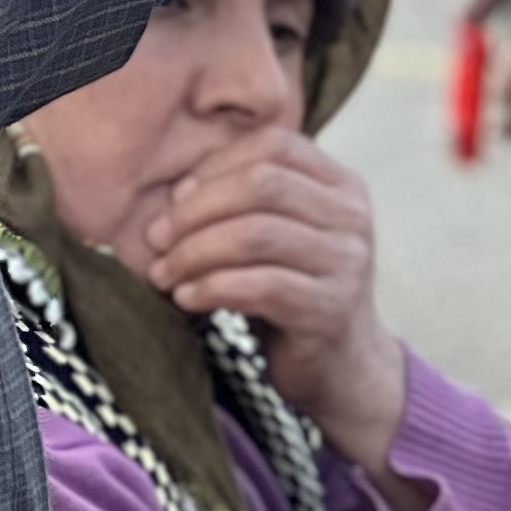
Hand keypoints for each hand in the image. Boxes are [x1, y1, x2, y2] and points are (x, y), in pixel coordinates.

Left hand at [139, 124, 419, 490]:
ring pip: (256, 234)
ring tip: (164, 275)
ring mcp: (349, 262)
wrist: (342, 364)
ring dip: (195, 253)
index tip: (175, 201)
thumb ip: (242, 203)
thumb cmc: (294, 291)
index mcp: (342, 186)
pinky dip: (211, 288)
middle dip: (196, 211)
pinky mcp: (331, 309)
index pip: (275, 145)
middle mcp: (353, 216)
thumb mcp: (278, 235)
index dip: (215, 166)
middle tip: (157, 240)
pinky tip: (187, 299)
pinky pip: (260, 287)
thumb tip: (176, 193)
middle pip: (262, 184)